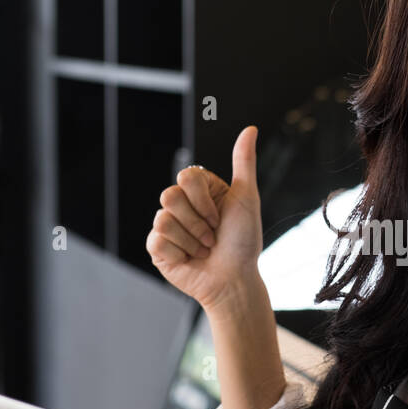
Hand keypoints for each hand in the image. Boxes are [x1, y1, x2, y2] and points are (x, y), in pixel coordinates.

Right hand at [146, 125, 264, 310]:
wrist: (234, 280)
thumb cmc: (244, 242)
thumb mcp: (247, 198)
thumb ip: (244, 162)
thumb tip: (251, 128)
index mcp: (200, 191)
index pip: (185, 177)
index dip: (203, 200)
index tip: (219, 217)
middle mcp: (181, 206)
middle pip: (169, 195)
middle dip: (197, 221)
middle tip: (212, 236)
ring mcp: (167, 227)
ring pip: (163, 219)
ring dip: (191, 240)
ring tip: (203, 250)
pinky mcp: (157, 248)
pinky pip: (157, 240)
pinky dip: (179, 252)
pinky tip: (189, 259)